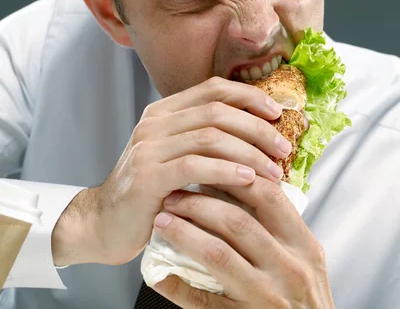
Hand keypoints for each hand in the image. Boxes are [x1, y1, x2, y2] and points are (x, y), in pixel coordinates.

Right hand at [52, 77, 291, 265]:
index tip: (277, 113)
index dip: (248, 96)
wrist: (104, 224)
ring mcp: (147, 147)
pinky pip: (194, 166)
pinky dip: (226, 170)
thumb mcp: (175, 156)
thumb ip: (204, 140)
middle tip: (283, 148)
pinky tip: (248, 180)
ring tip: (274, 170)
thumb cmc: (150, 192)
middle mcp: (154, 122)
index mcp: (163, 111)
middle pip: (216, 110)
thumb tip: (258, 134)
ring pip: (210, 136)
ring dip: (249, 152)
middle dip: (256, 127)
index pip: (212, 88)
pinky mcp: (147, 176)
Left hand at [152, 178, 334, 307]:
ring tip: (162, 221)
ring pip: (217, 254)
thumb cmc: (302, 298)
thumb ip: (281, 228)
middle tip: (173, 195)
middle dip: (199, 203)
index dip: (234, 176)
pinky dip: (177, 285)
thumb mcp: (304, 260)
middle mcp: (288, 269)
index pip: (268, 196)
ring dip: (183, 233)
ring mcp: (267, 298)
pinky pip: (203, 301)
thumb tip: (238, 185)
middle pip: (237, 221)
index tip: (205, 168)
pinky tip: (159, 274)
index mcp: (304, 246)